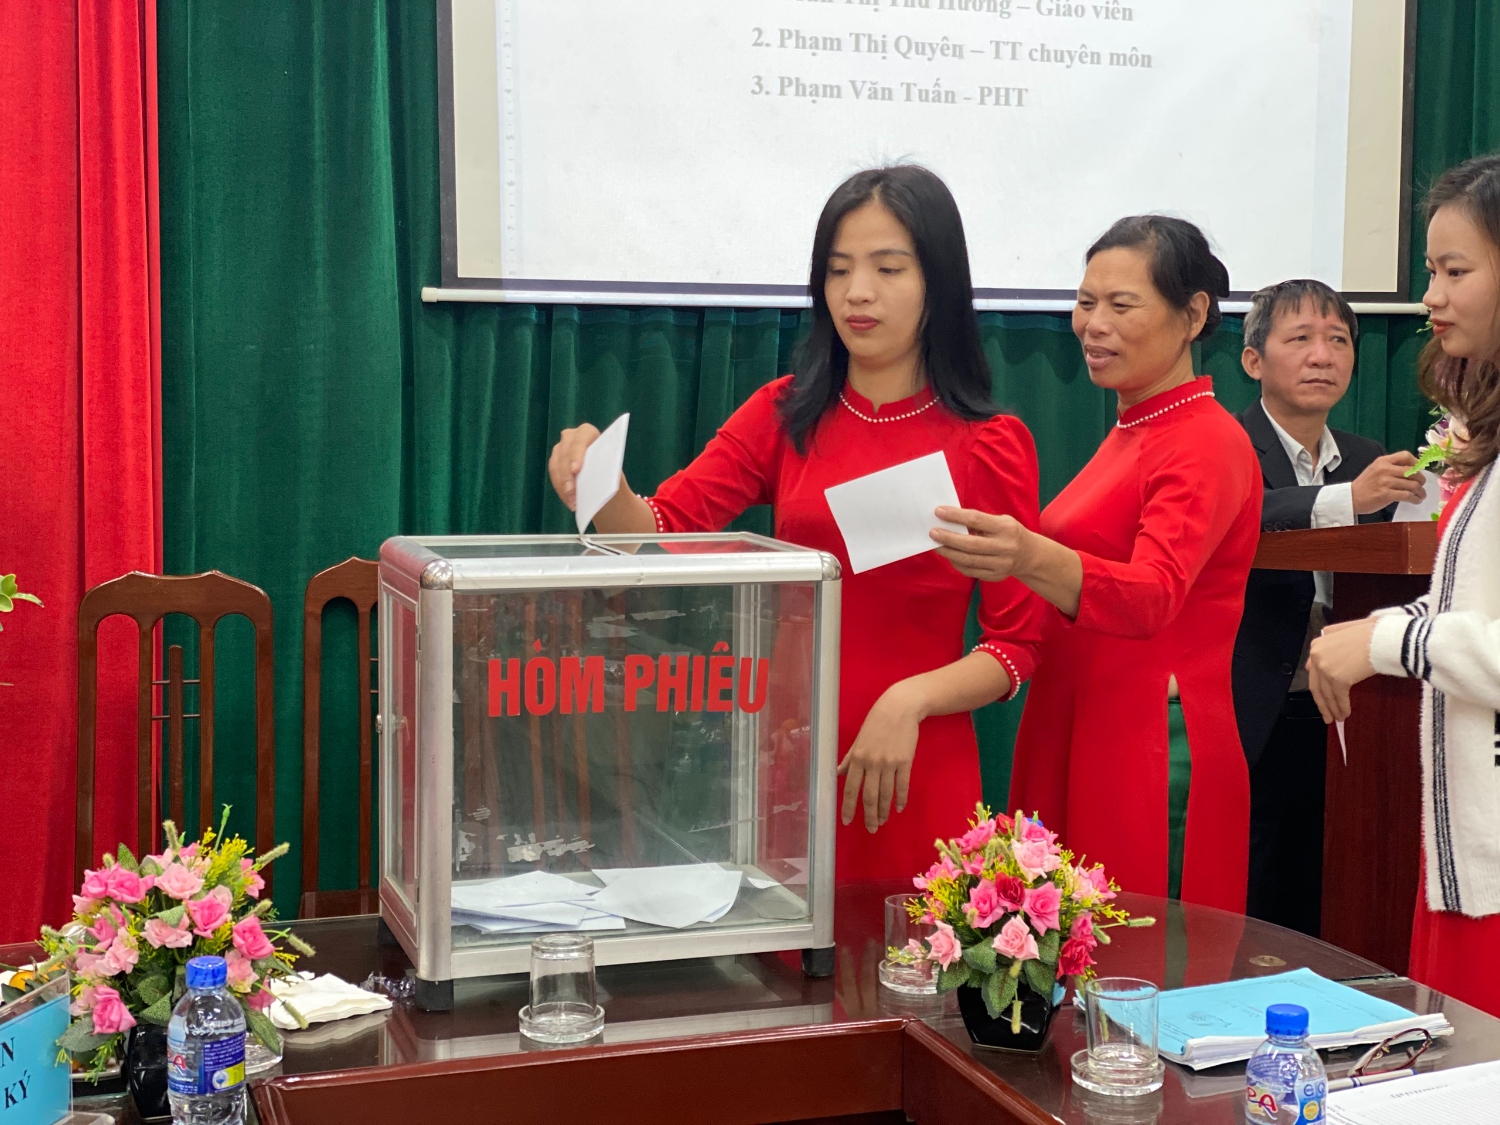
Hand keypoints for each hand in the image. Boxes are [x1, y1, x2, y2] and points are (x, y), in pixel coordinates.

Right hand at [547, 424, 601, 511]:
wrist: (604, 483)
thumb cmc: (609, 473)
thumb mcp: (611, 471)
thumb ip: (604, 469)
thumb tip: (598, 475)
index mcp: (589, 433)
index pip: (581, 439)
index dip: (577, 454)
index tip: (576, 470)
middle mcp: (571, 437)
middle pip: (565, 453)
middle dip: (568, 475)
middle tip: (572, 493)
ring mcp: (561, 449)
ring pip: (556, 466)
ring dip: (563, 486)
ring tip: (573, 503)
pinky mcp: (555, 462)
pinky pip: (554, 476)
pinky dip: (561, 490)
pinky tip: (569, 502)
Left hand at [838, 681, 923, 832]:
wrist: (900, 708)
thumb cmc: (877, 722)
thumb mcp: (859, 739)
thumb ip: (849, 758)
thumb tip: (839, 773)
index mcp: (857, 758)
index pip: (851, 788)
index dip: (849, 807)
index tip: (847, 822)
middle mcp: (872, 763)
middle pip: (869, 796)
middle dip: (869, 816)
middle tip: (871, 829)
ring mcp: (889, 763)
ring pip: (885, 794)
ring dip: (884, 810)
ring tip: (883, 821)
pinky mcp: (905, 762)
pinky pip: (902, 785)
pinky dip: (900, 799)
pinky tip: (899, 808)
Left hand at [929, 506, 1030, 581]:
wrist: (1030, 556)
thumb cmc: (1010, 533)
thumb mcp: (1002, 521)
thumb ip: (980, 521)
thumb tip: (951, 520)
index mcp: (1005, 528)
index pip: (976, 520)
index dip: (956, 516)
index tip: (939, 512)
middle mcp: (1004, 547)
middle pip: (970, 544)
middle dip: (948, 538)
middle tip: (933, 533)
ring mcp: (1001, 564)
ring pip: (969, 560)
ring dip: (949, 553)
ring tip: (936, 545)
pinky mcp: (996, 576)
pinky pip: (971, 571)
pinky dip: (957, 564)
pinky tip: (949, 556)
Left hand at [1307, 617, 1378, 722]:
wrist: (1383, 638)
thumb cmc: (1371, 633)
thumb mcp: (1345, 630)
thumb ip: (1331, 639)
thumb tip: (1322, 655)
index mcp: (1317, 645)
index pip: (1314, 671)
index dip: (1319, 686)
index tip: (1322, 697)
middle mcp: (1316, 656)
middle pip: (1317, 685)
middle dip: (1322, 703)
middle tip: (1326, 715)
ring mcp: (1325, 668)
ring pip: (1327, 694)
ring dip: (1333, 708)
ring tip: (1337, 718)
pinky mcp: (1338, 678)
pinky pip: (1338, 697)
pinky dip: (1342, 707)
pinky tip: (1345, 714)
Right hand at [1351, 452, 1425, 514]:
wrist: (1350, 498)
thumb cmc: (1365, 485)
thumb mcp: (1375, 469)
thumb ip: (1391, 467)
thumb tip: (1412, 470)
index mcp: (1383, 461)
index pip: (1405, 456)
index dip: (1416, 462)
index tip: (1419, 470)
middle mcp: (1385, 469)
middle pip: (1413, 472)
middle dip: (1421, 480)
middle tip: (1421, 485)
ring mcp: (1385, 482)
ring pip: (1412, 485)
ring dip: (1420, 491)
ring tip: (1421, 495)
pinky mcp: (1386, 494)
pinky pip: (1407, 496)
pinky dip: (1415, 499)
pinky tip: (1416, 501)